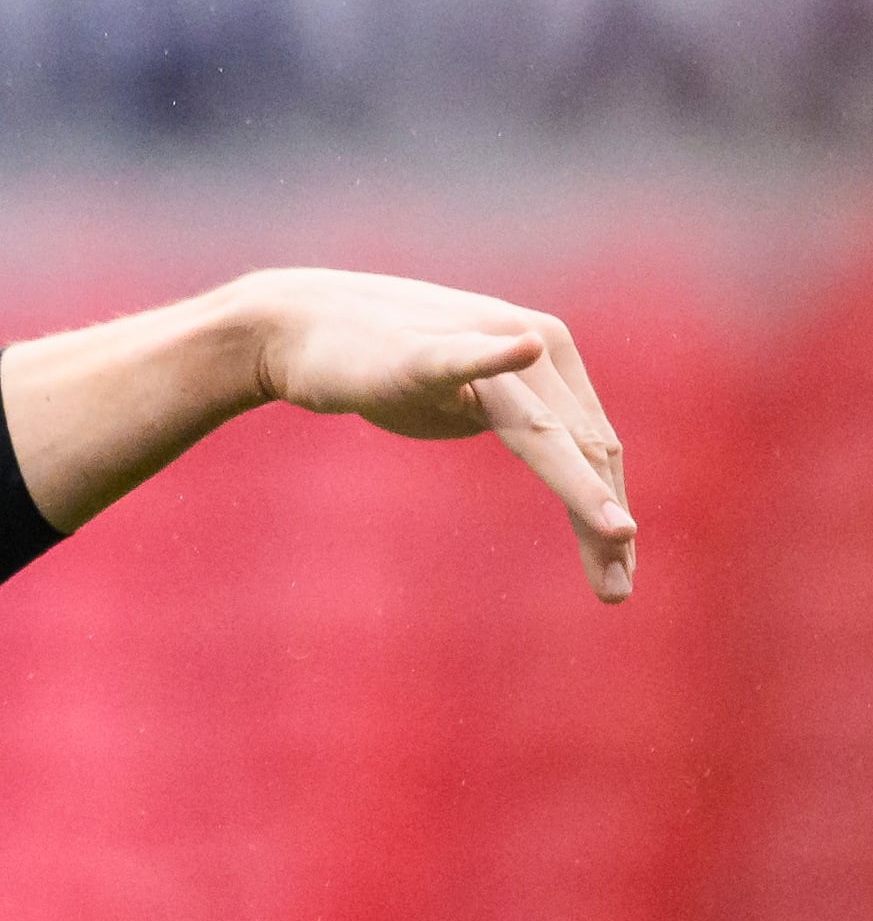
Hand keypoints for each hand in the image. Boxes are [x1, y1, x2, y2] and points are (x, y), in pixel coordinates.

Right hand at [243, 268, 633, 602]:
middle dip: (604, 524)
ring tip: (614, 531)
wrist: (302, 326)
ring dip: (581, 486)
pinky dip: (494, 359)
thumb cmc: (386, 367)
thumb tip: (559, 461)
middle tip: (617, 594)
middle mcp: (533, 343)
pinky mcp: (416, 355)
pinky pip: (459, 360)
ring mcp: (477, 344)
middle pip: (582, 447)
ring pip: (541, 427)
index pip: (594, 446)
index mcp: (552, 358)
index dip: (608, 514)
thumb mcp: (467, 402)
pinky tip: (523, 348)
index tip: (616, 580)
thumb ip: (520, 423)